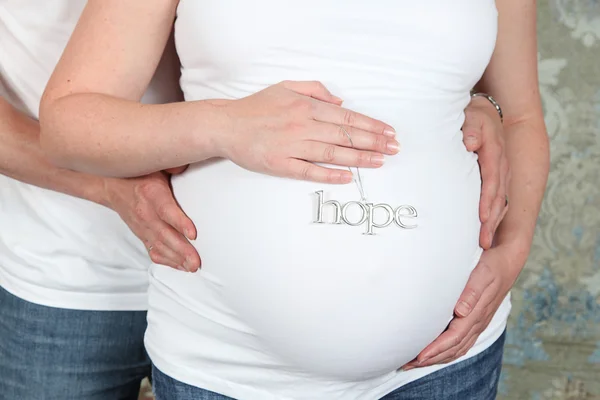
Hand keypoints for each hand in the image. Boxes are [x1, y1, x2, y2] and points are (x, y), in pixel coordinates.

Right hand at [103, 171, 200, 271]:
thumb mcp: (156, 164)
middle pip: (165, 234)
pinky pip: (153, 250)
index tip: (193, 234)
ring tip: (192, 267)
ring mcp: (142, 226)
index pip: (166, 211)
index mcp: (151, 193)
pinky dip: (167, 260)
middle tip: (196, 261)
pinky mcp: (141, 234)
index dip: (180, 223)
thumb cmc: (139, 173)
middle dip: (182, 250)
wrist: (109, 184)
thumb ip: (174, 165)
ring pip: (160, 246)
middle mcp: (145, 212)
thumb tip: (187, 164)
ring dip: (177, 258)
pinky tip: (180, 265)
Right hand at [218, 80, 399, 183]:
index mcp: (306, 106)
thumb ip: (315, 90)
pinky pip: (309, 171)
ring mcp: (292, 146)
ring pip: (333, 153)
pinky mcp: (281, 164)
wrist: (226, 125)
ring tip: (380, 161)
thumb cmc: (256, 107)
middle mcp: (303, 125)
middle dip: (374, 142)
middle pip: (345, 136)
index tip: (388, 132)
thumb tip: (341, 102)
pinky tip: (348, 177)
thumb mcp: (286, 87)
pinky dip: (330, 174)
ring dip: (360, 158)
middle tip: (394, 149)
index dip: (371, 125)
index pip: (347, 117)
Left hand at [402, 247, 516, 369]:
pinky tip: (436, 354)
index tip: (419, 357)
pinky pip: (461, 344)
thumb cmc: (490, 266)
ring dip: (437, 359)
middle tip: (407, 365)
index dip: (436, 349)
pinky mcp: (476, 322)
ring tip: (416, 363)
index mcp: (476, 314)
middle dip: (431, 359)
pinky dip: (447, 353)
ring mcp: (478, 324)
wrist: (507, 263)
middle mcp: (477, 323)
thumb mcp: (481, 275)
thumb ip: (470, 293)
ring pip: (457, 349)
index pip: (453, 338)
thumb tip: (459, 311)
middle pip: (453, 349)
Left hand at [462, 96, 510, 248]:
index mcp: (494, 152)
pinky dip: (492, 217)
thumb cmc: (472, 116)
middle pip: (497, 197)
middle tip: (483, 242)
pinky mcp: (496, 179)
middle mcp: (500, 166)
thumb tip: (470, 143)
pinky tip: (485, 232)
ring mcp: (500, 173)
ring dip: (492, 223)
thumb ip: (471, 129)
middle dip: (491, 220)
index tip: (481, 217)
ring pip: (499, 202)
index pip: (491, 179)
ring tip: (483, 244)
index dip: (487, 199)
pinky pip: (497, 200)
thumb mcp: (472, 117)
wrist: (484, 112)